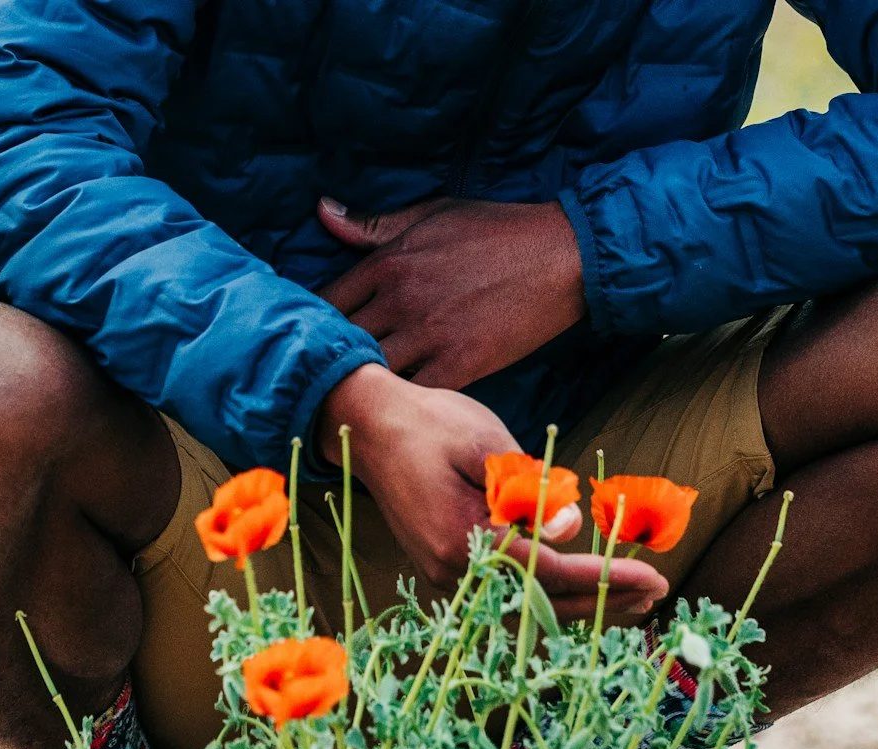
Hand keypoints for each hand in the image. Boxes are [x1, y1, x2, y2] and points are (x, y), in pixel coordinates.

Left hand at [317, 197, 586, 390]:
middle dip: (333, 359)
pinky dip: (403, 402)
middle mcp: (400, 299)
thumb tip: (322, 212)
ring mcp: (428, 334)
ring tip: (360, 396)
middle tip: (330, 377)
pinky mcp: (460, 363)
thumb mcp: (432, 213)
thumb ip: (374, 225)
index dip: (316, 324)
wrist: (562, 256)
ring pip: (373, 372)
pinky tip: (399, 407)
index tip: (317, 338)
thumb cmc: (497, 230)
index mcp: (388, 263)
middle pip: (342, 342)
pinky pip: (414, 394)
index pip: (326, 302)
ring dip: (366, 384)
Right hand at [319, 365, 666, 620]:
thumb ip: (531, 491)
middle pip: (543, 603)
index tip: (653, 576)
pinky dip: (550, 598)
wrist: (370, 428)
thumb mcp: (489, 444)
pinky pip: (508, 597)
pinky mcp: (448, 570)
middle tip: (658, 592)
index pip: (552, 571)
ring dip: (582, 606)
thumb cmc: (433, 424)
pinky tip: (585, 592)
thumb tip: (571, 529)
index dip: (607, 577)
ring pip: (526, 608)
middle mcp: (456, 571)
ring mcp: (448, 576)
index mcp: (466, 538)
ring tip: (633, 600)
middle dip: (605, 601)